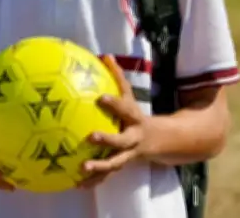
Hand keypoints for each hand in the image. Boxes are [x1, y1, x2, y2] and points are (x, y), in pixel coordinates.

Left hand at [76, 55, 152, 188]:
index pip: (125, 108)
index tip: (101, 98)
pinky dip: (95, 180)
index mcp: (134, 118)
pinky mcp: (122, 165)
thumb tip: (105, 55)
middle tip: (91, 136)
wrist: (161, 141)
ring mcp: (129, 153)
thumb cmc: (135, 115)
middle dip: (108, 139)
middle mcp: (133, 136)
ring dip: (100, 166)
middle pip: (122, 139)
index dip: (114, 104)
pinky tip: (78, 185)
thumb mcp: (130, 96)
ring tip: (82, 168)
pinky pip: (108, 174)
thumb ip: (117, 76)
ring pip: (115, 162)